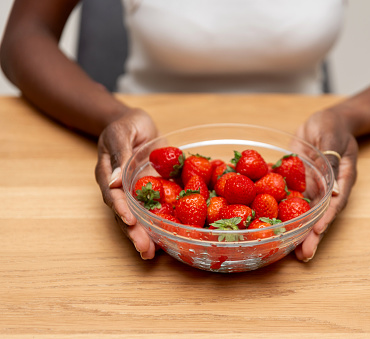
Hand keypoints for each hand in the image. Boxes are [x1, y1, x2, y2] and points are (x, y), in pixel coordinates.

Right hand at [95, 109, 158, 258]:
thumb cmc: (126, 125)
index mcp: (108, 174)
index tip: (130, 221)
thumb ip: (120, 153)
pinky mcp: (152, 192)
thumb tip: (114, 181)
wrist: (137, 124)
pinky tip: (167, 241)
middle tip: (144, 250)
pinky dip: (160, 225)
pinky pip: (156, 210)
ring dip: (145, 236)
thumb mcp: (121, 133)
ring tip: (152, 254)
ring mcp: (136, 193)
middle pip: (124, 214)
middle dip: (133, 233)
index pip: (112, 196)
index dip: (121, 209)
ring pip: (138, 218)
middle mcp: (120, 189)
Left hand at [294, 108, 357, 261]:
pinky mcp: (297, 184)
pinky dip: (280, 212)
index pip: (335, 204)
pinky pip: (288, 199)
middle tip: (304, 255)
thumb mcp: (332, 137)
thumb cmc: (333, 126)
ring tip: (290, 253)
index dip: (326, 220)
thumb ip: (331, 157)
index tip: (318, 233)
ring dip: (298, 232)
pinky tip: (271, 227)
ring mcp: (311, 188)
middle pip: (320, 216)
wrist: (324, 122)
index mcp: (341, 179)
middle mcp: (326, 189)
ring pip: (304, 213)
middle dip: (312, 236)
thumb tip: (334, 190)